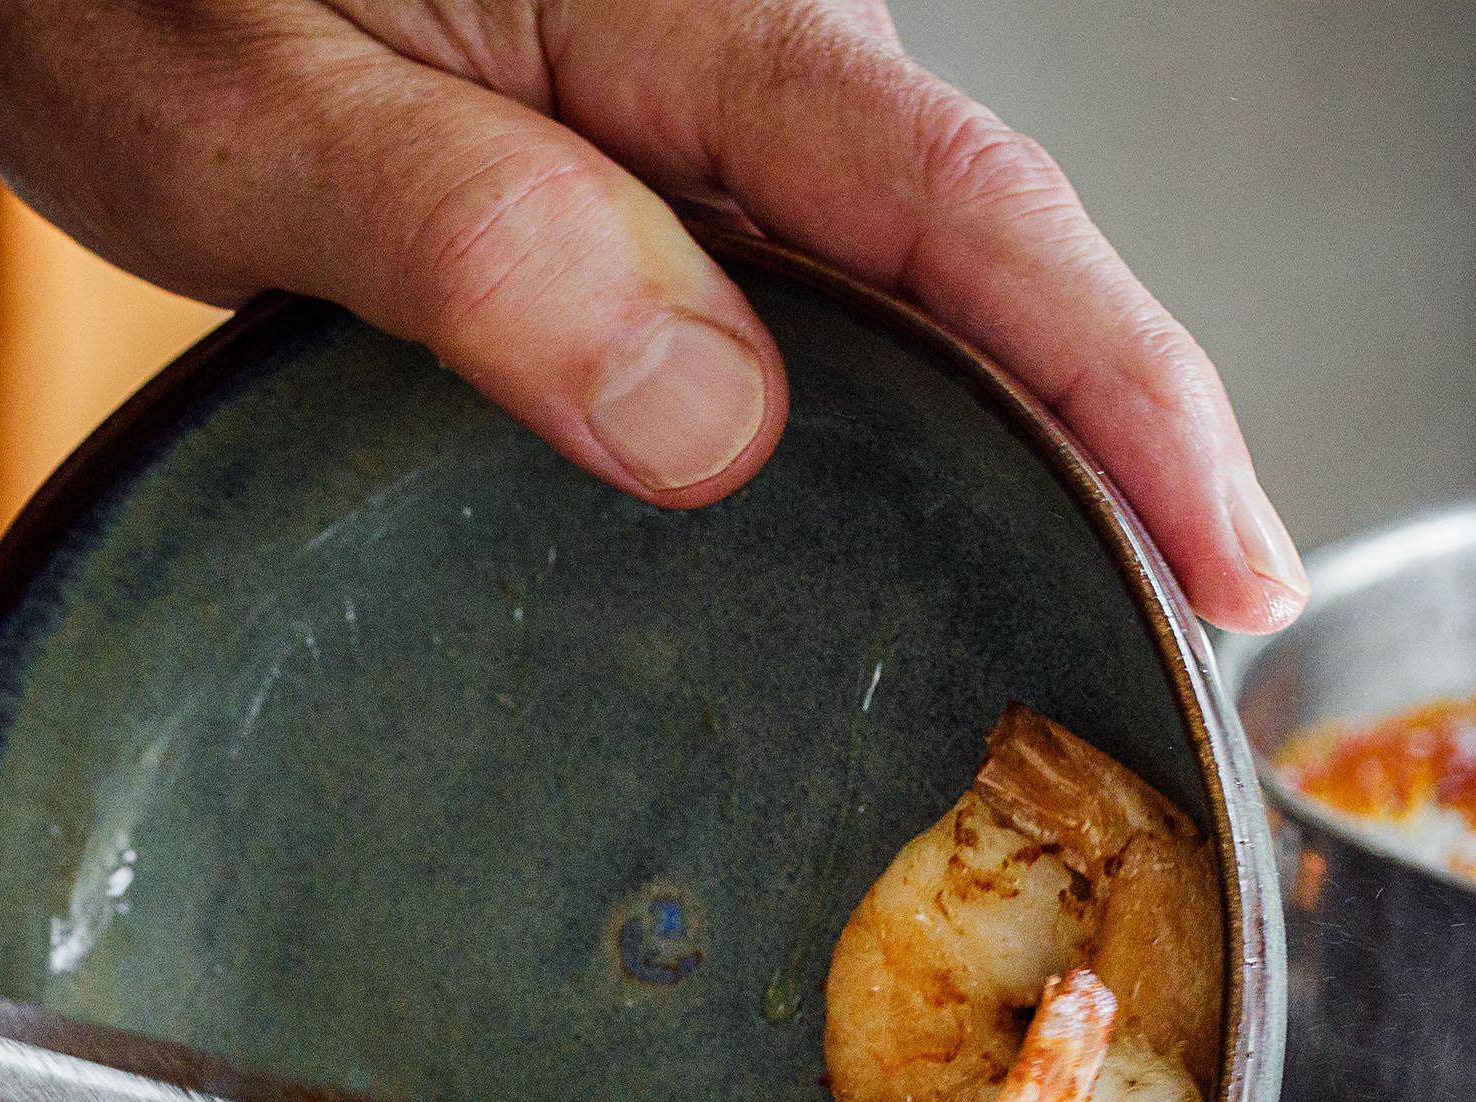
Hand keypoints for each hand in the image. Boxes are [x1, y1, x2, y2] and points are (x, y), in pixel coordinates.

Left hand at [0, 0, 1304, 633]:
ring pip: (914, 283)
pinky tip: (914, 533)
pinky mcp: (664, 153)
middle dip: (1114, 449)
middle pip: (985, 249)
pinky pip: (820, 290)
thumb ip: (471, 244)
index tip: (1228, 555)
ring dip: (1016, 447)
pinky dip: (892, 417)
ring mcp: (706, 96)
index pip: (950, 195)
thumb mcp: (248, 114)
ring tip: (1097, 624)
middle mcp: (728, 31)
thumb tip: (713, 418)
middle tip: (1190, 665)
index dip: (1119, 382)